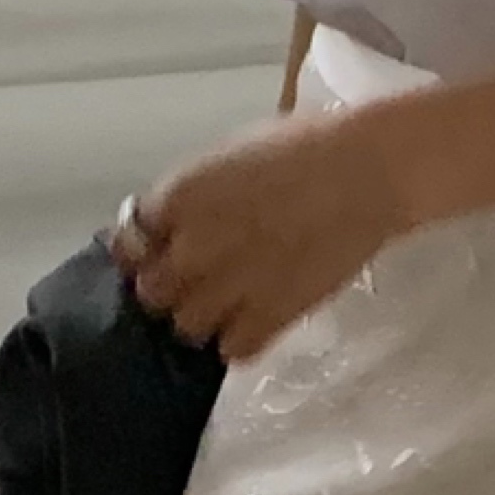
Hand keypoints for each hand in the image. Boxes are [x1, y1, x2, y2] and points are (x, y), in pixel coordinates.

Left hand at [110, 108, 413, 364]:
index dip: (144, 247)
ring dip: (201, 318)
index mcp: (178, 198)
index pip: (129, 241)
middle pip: (151, 291)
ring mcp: (227, 289)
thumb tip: (178, 217)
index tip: (160, 248)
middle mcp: (190, 248)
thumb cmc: (304, 144)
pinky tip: (255, 322)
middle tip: (197, 278)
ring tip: (228, 305)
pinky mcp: (269, 318)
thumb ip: (195, 194)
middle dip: (170, 286)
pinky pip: (232, 350)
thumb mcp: (230, 154)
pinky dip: (239, 341)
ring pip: (186, 327)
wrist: (366, 172)